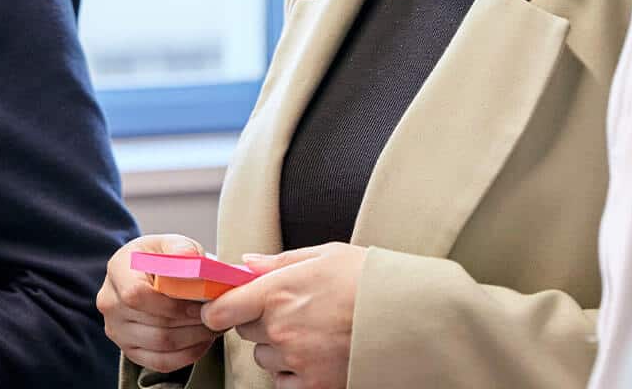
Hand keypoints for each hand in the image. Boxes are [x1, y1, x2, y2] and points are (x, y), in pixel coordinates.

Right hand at [99, 234, 220, 373]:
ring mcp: (117, 330)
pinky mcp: (129, 350)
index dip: (172, 304)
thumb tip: (195, 264)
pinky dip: (187, 355)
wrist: (145, 273)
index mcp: (117, 270)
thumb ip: (183, 251)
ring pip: (161, 345)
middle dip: (193, 322)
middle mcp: (110, 303)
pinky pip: (160, 362)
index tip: (200, 303)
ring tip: (214, 326)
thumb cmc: (159, 257)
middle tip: (219, 316)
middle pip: (154, 324)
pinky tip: (203, 341)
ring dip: (194, 338)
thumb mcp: (171, 244)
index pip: (137, 295)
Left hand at [200, 243, 365, 388]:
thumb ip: (279, 262)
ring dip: (278, 348)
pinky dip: (293, 373)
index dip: (219, 308)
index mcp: (278, 291)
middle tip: (291, 311)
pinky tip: (317, 354)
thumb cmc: (370, 279)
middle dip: (260, 322)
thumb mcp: (325, 255)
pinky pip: (283, 383)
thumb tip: (245, 262)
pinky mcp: (315, 385)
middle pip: (244, 332)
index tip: (226, 306)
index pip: (221, 310)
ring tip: (312, 332)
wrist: (411, 315)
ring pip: (265, 358)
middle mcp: (281, 328)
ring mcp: (297, 360)